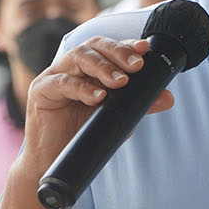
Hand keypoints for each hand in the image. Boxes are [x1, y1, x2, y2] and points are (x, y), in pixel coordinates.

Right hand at [23, 36, 174, 158]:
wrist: (55, 163)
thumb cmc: (83, 136)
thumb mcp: (117, 118)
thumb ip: (138, 104)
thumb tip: (168, 97)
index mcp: (88, 70)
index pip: (107, 49)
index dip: (126, 46)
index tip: (145, 49)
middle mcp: (71, 68)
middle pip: (93, 46)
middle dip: (117, 52)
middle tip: (137, 65)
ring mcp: (54, 76)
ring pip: (78, 57)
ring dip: (102, 67)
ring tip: (121, 81)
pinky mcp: (40, 90)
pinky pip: (62, 82)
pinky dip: (82, 87)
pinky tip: (98, 97)